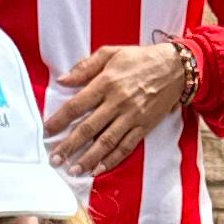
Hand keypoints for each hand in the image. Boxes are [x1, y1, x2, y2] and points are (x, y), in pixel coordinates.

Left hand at [45, 39, 191, 175]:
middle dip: (69, 146)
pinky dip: (112, 160)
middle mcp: (118, 102)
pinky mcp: (144, 127)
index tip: (46, 131)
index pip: (77, 105)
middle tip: (55, 159)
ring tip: (74, 170)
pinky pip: (126, 147)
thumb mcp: (111, 53)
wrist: (176, 68)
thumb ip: (86, 67)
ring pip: (106, 142)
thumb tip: (63, 80)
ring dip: (88, 159)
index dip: (60, 120)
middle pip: (88, 128)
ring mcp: (132, 116)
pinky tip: (99, 169)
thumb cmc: (141, 59)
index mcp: (106, 82)